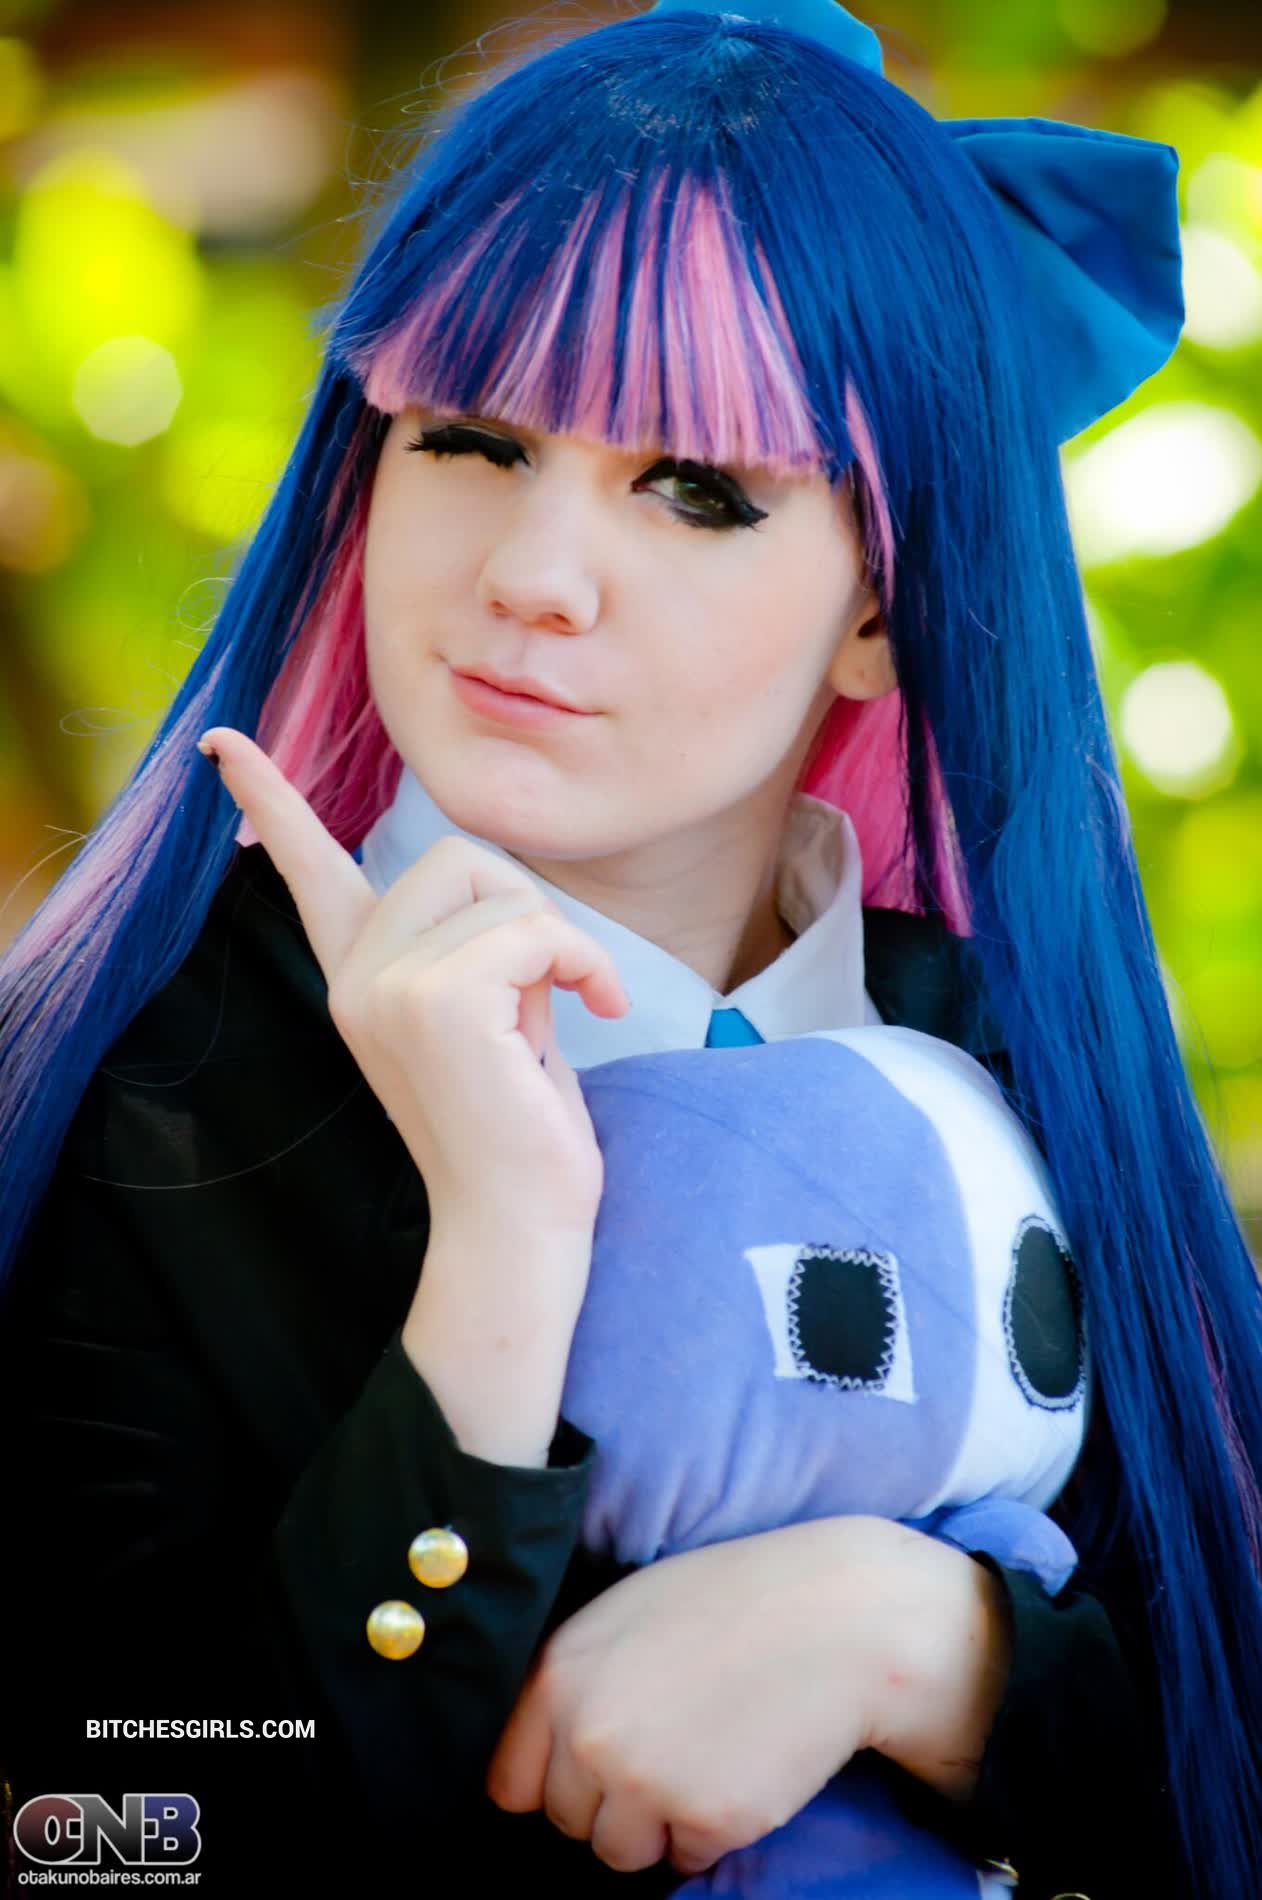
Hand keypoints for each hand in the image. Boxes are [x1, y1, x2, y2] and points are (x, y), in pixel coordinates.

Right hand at [197, 727, 628, 1240]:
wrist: (518, 1223)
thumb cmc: (517, 1125)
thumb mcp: (486, 1016)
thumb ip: (468, 950)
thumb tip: (497, 894)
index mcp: (359, 976)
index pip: (308, 870)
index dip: (269, 799)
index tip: (219, 740)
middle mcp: (357, 976)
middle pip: (458, 855)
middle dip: (525, 910)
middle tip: (546, 989)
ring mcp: (387, 987)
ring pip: (507, 892)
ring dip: (562, 947)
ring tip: (561, 1017)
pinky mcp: (437, 1001)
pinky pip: (539, 930)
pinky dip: (588, 964)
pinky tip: (603, 1010)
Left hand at [486, 1518, 893, 1876]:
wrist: (835, 1615)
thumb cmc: (730, 1604)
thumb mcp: (626, 1616)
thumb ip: (576, 1682)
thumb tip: (545, 1752)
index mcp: (559, 1673)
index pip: (510, 1781)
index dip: (550, 1780)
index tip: (584, 1771)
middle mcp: (589, 1732)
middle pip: (567, 1821)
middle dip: (610, 1800)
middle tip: (669, 1746)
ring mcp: (645, 1781)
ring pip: (620, 1852)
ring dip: (657, 1824)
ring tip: (705, 1756)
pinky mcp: (706, 1819)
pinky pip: (687, 1860)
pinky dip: (712, 1830)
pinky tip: (742, 1768)